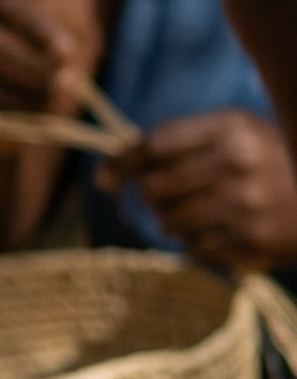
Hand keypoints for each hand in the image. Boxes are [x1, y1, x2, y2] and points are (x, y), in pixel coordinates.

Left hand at [98, 109, 296, 270]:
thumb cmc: (274, 160)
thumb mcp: (239, 132)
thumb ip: (182, 141)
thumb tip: (111, 168)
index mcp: (232, 129)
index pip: (154, 144)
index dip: (122, 162)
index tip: (104, 179)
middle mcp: (236, 165)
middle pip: (153, 187)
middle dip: (149, 195)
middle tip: (164, 196)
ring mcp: (244, 205)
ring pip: (168, 222)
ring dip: (172, 221)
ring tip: (199, 213)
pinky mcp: (251, 241)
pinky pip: (193, 249)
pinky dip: (196, 244)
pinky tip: (220, 232)